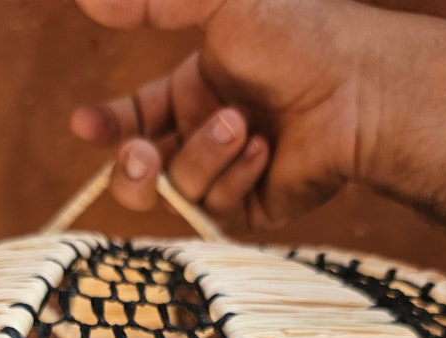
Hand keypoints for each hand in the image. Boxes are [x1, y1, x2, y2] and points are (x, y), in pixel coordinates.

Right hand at [71, 0, 384, 230]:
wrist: (359, 87)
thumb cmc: (300, 35)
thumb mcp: (221, 3)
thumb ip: (153, 1)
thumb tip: (86, 1)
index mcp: (194, 91)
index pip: (133, 119)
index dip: (107, 126)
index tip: (85, 124)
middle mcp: (206, 136)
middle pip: (141, 173)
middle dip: (132, 169)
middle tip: (141, 156)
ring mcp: (228, 175)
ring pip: (177, 191)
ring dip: (202, 157)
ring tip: (243, 124)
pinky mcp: (252, 208)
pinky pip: (215, 209)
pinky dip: (235, 177)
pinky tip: (268, 149)